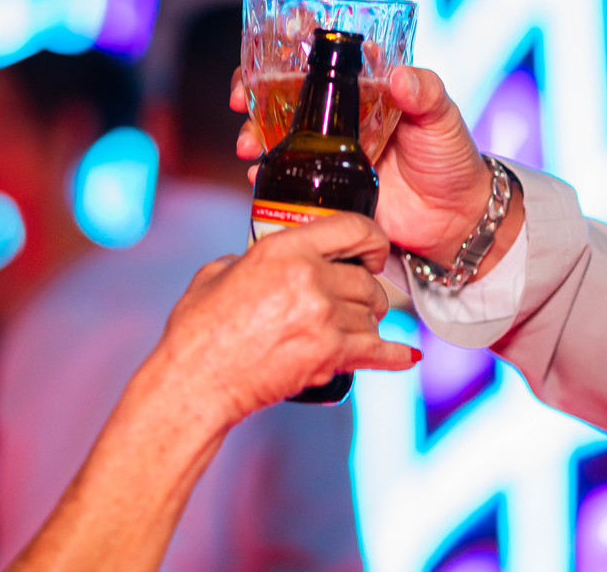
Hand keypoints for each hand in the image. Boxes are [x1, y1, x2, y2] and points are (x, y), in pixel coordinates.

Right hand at [153, 213, 419, 426]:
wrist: (198, 379)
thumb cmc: (199, 329)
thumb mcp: (217, 272)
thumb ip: (246, 258)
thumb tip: (258, 261)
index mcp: (284, 249)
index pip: (351, 227)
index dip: (371, 237)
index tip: (374, 249)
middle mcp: (310, 278)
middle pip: (365, 278)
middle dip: (366, 290)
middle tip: (359, 299)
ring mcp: (324, 318)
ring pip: (370, 315)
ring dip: (367, 323)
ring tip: (356, 329)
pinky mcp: (329, 356)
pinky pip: (376, 352)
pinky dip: (395, 356)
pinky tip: (407, 357)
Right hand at [232, 66, 518, 267]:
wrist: (453, 219)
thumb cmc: (452, 159)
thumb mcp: (443, 118)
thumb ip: (426, 93)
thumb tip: (400, 74)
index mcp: (364, 87)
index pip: (317, 58)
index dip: (283, 53)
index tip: (264, 59)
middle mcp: (340, 114)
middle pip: (283, 94)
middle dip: (253, 95)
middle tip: (241, 105)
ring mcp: (330, 150)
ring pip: (278, 133)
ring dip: (254, 135)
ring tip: (249, 148)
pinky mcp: (326, 183)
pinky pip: (288, 175)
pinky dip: (266, 175)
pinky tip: (257, 178)